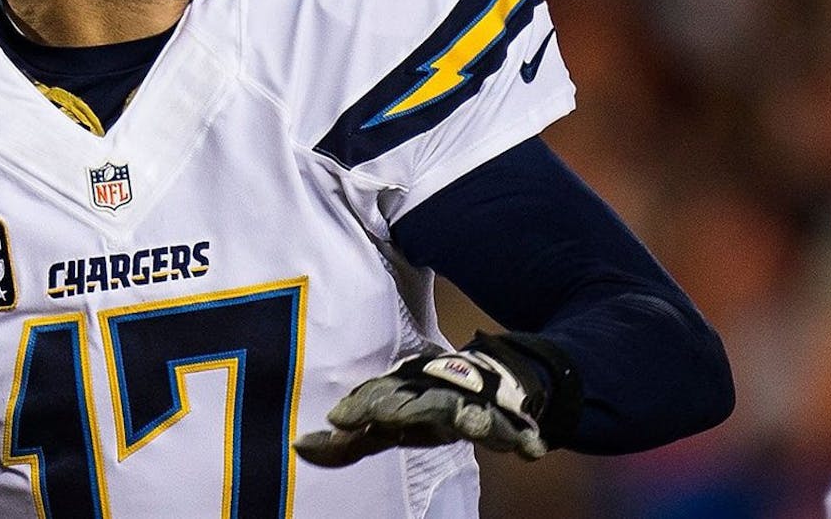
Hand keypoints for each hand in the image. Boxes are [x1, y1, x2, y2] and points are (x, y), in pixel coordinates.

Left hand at [293, 343, 546, 467]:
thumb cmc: (428, 406)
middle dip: (405, 408)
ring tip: (472, 428)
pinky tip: (531, 450)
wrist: (494, 382)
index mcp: (407, 392)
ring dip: (472, 419)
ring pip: (471, 412)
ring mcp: (475, 405)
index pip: (380, 397)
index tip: (339, 419)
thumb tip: (299, 448)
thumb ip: (349, 441)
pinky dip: (525, 438)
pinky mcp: (509, 418)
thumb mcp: (389, 424)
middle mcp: (438, 394)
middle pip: (421, 402)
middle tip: (387, 418)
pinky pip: (518, 429)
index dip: (361, 406)